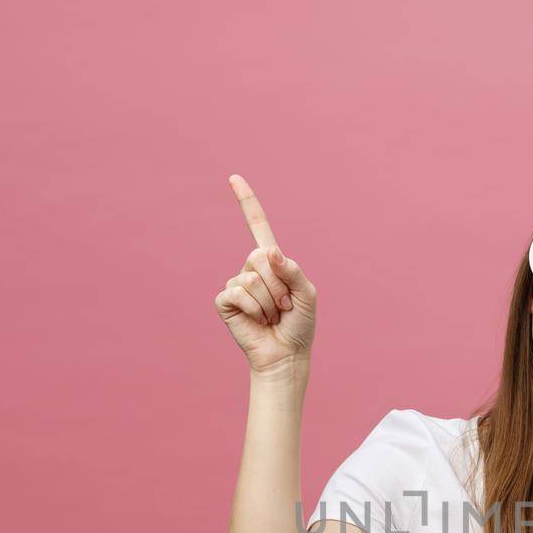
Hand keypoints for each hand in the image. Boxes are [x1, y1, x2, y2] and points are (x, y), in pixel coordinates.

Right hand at [213, 174, 318, 374]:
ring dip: (270, 301)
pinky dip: (254, 309)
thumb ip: (292, 270)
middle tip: (285, 305)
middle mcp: (251, 268)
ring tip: (273, 315)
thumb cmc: (300, 325)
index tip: (233, 177)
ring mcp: (236, 283)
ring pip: (252, 278)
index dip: (247, 202)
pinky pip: (239, 293)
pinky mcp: (225, 301)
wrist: (286, 355)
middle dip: (279, 284)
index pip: (258, 226)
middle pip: (261, 256)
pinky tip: (258, 320)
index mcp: (272, 262)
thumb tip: (268, 251)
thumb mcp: (307, 293)